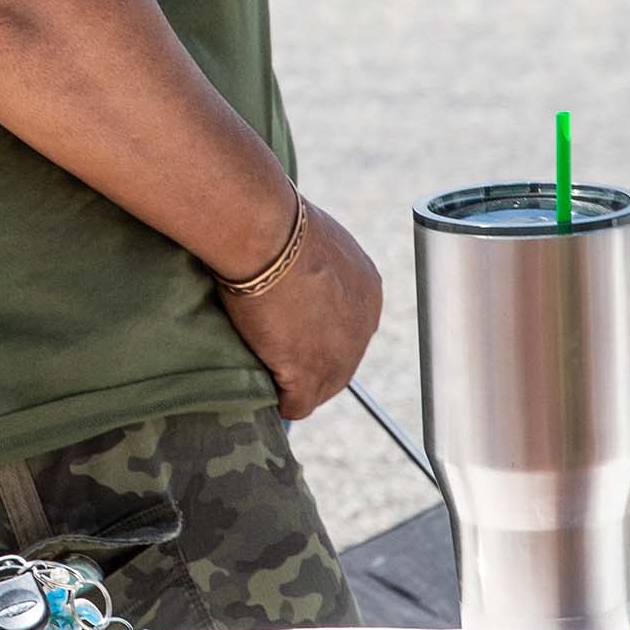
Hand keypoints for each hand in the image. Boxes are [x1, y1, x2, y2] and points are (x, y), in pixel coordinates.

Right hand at [218, 202, 381, 421]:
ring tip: (264, 370)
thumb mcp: (312, 239)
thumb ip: (314, 264)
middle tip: (273, 351)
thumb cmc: (280, 224)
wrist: (269, 234)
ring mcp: (340, 355)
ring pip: (321, 388)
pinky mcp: (310, 374)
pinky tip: (261, 389)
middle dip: (309, 360)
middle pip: (339, 362)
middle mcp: (363, 328)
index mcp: (368, 293)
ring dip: (293, 383)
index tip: (289, 324)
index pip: (346, 328)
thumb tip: (291, 265)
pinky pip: (296, 405)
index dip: (317, 330)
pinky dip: (279, 401)